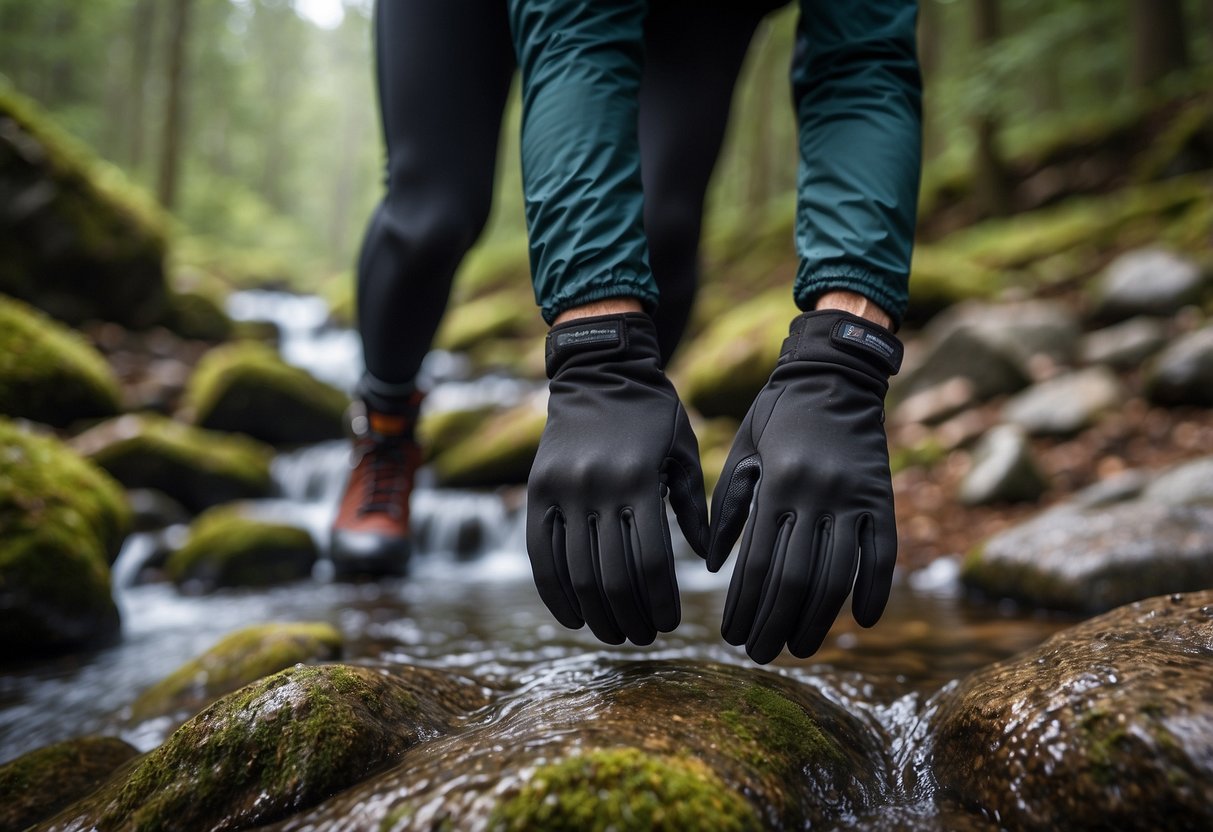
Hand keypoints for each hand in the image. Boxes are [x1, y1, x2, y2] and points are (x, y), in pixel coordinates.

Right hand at [527, 312, 708, 644]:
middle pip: (612, 576)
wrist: (598, 371)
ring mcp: (562, 490)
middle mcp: (598, 487)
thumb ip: (694, 508)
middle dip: (631, 616)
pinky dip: (555, 593)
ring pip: (576, 573)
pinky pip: (541, 555)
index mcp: (640, 479)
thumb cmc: (653, 414)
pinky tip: (572, 618)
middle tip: (645, 637)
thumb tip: (706, 564)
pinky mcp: (537, 491)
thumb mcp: (684, 453)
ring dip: (597, 614)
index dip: (660, 602)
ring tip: (615, 633)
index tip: (671, 624)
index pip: (650, 562)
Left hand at [708, 310, 902, 662]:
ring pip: (838, 576)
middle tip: (759, 654)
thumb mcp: (742, 453)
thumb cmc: (777, 414)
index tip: (732, 637)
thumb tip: (712, 568)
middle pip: (796, 580)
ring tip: (799, 647)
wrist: (834, 374)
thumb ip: (729, 509)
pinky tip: (864, 620)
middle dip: (775, 624)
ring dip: (818, 619)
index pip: (758, 564)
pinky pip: (884, 554)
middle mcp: (816, 495)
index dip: (746, 607)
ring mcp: (854, 498)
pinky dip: (876, 590)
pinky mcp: (884, 498)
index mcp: (776, 485)